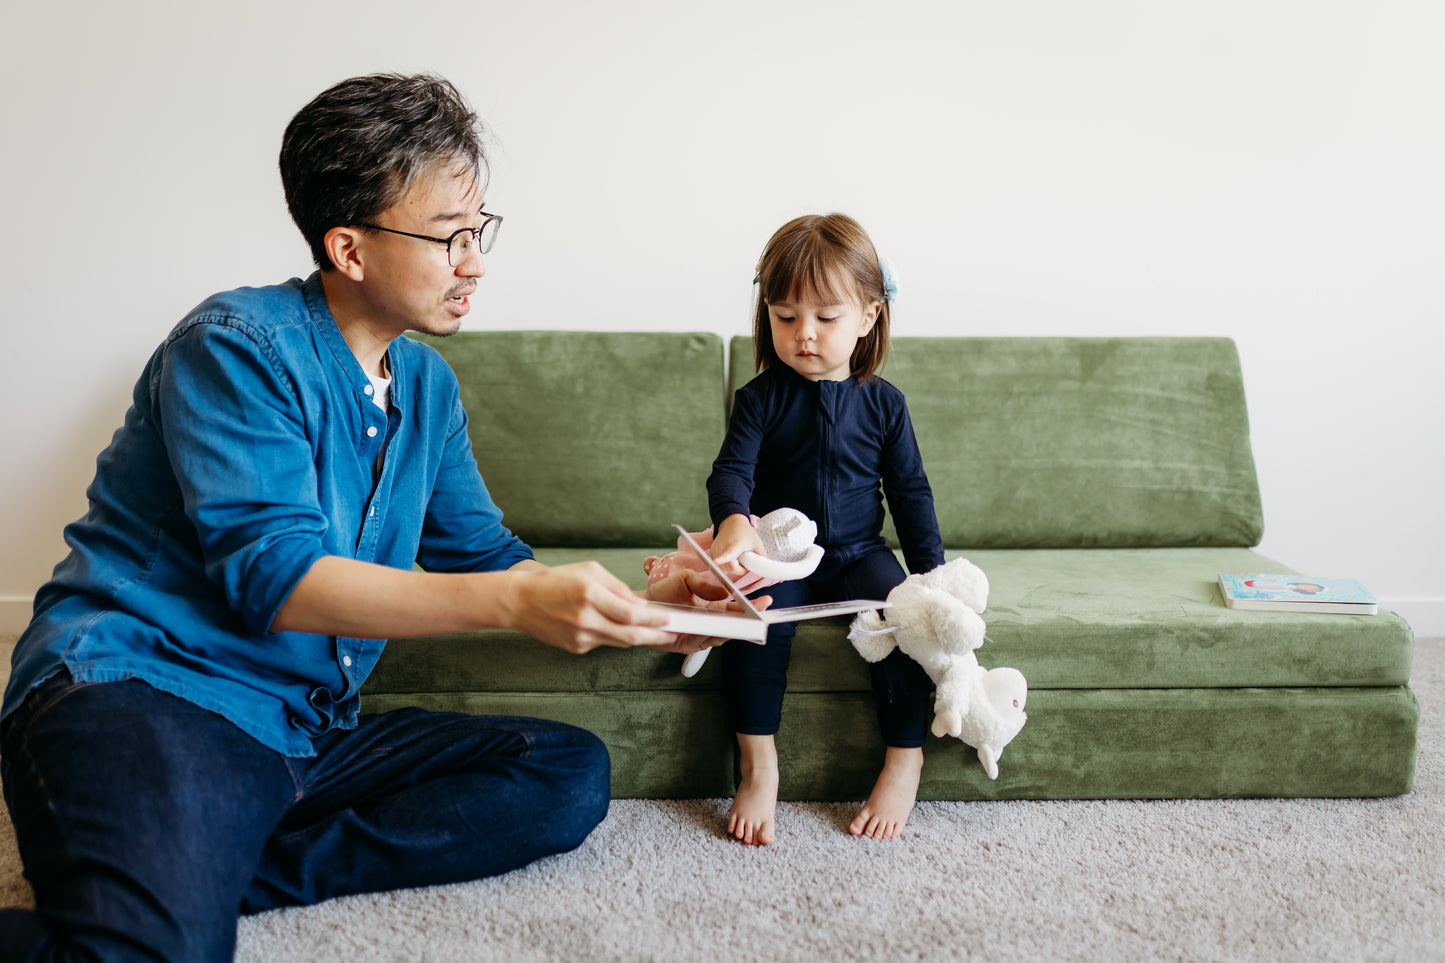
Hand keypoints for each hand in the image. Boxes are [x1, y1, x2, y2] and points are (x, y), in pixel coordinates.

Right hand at [501, 561, 672, 653]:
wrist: (520, 602)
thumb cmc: (555, 581)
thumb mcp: (590, 571)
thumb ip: (617, 587)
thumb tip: (640, 605)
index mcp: (589, 595)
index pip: (631, 614)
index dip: (654, 620)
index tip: (669, 620)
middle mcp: (585, 619)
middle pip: (630, 635)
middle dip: (655, 636)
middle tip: (671, 634)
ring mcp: (580, 637)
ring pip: (619, 642)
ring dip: (638, 637)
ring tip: (653, 631)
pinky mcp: (575, 648)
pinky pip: (603, 643)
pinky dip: (613, 635)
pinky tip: (612, 626)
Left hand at [644, 569, 771, 653]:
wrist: (642, 605)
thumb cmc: (665, 591)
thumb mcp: (686, 579)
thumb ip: (704, 584)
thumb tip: (724, 592)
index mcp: (714, 606)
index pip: (738, 608)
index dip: (753, 606)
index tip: (766, 600)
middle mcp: (710, 622)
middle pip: (735, 625)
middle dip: (749, 621)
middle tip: (760, 616)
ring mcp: (701, 635)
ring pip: (723, 635)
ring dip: (733, 630)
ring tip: (744, 622)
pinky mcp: (689, 645)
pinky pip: (704, 643)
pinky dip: (712, 637)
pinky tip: (719, 630)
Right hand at [707, 513, 766, 578]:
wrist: (731, 522)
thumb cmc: (744, 531)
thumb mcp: (757, 542)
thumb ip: (762, 555)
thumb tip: (767, 566)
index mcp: (734, 545)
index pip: (727, 554)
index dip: (722, 559)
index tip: (716, 561)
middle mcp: (722, 548)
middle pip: (730, 569)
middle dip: (740, 570)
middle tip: (745, 562)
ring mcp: (716, 550)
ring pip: (724, 569)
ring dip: (733, 568)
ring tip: (738, 559)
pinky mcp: (712, 552)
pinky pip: (720, 565)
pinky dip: (726, 565)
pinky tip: (731, 558)